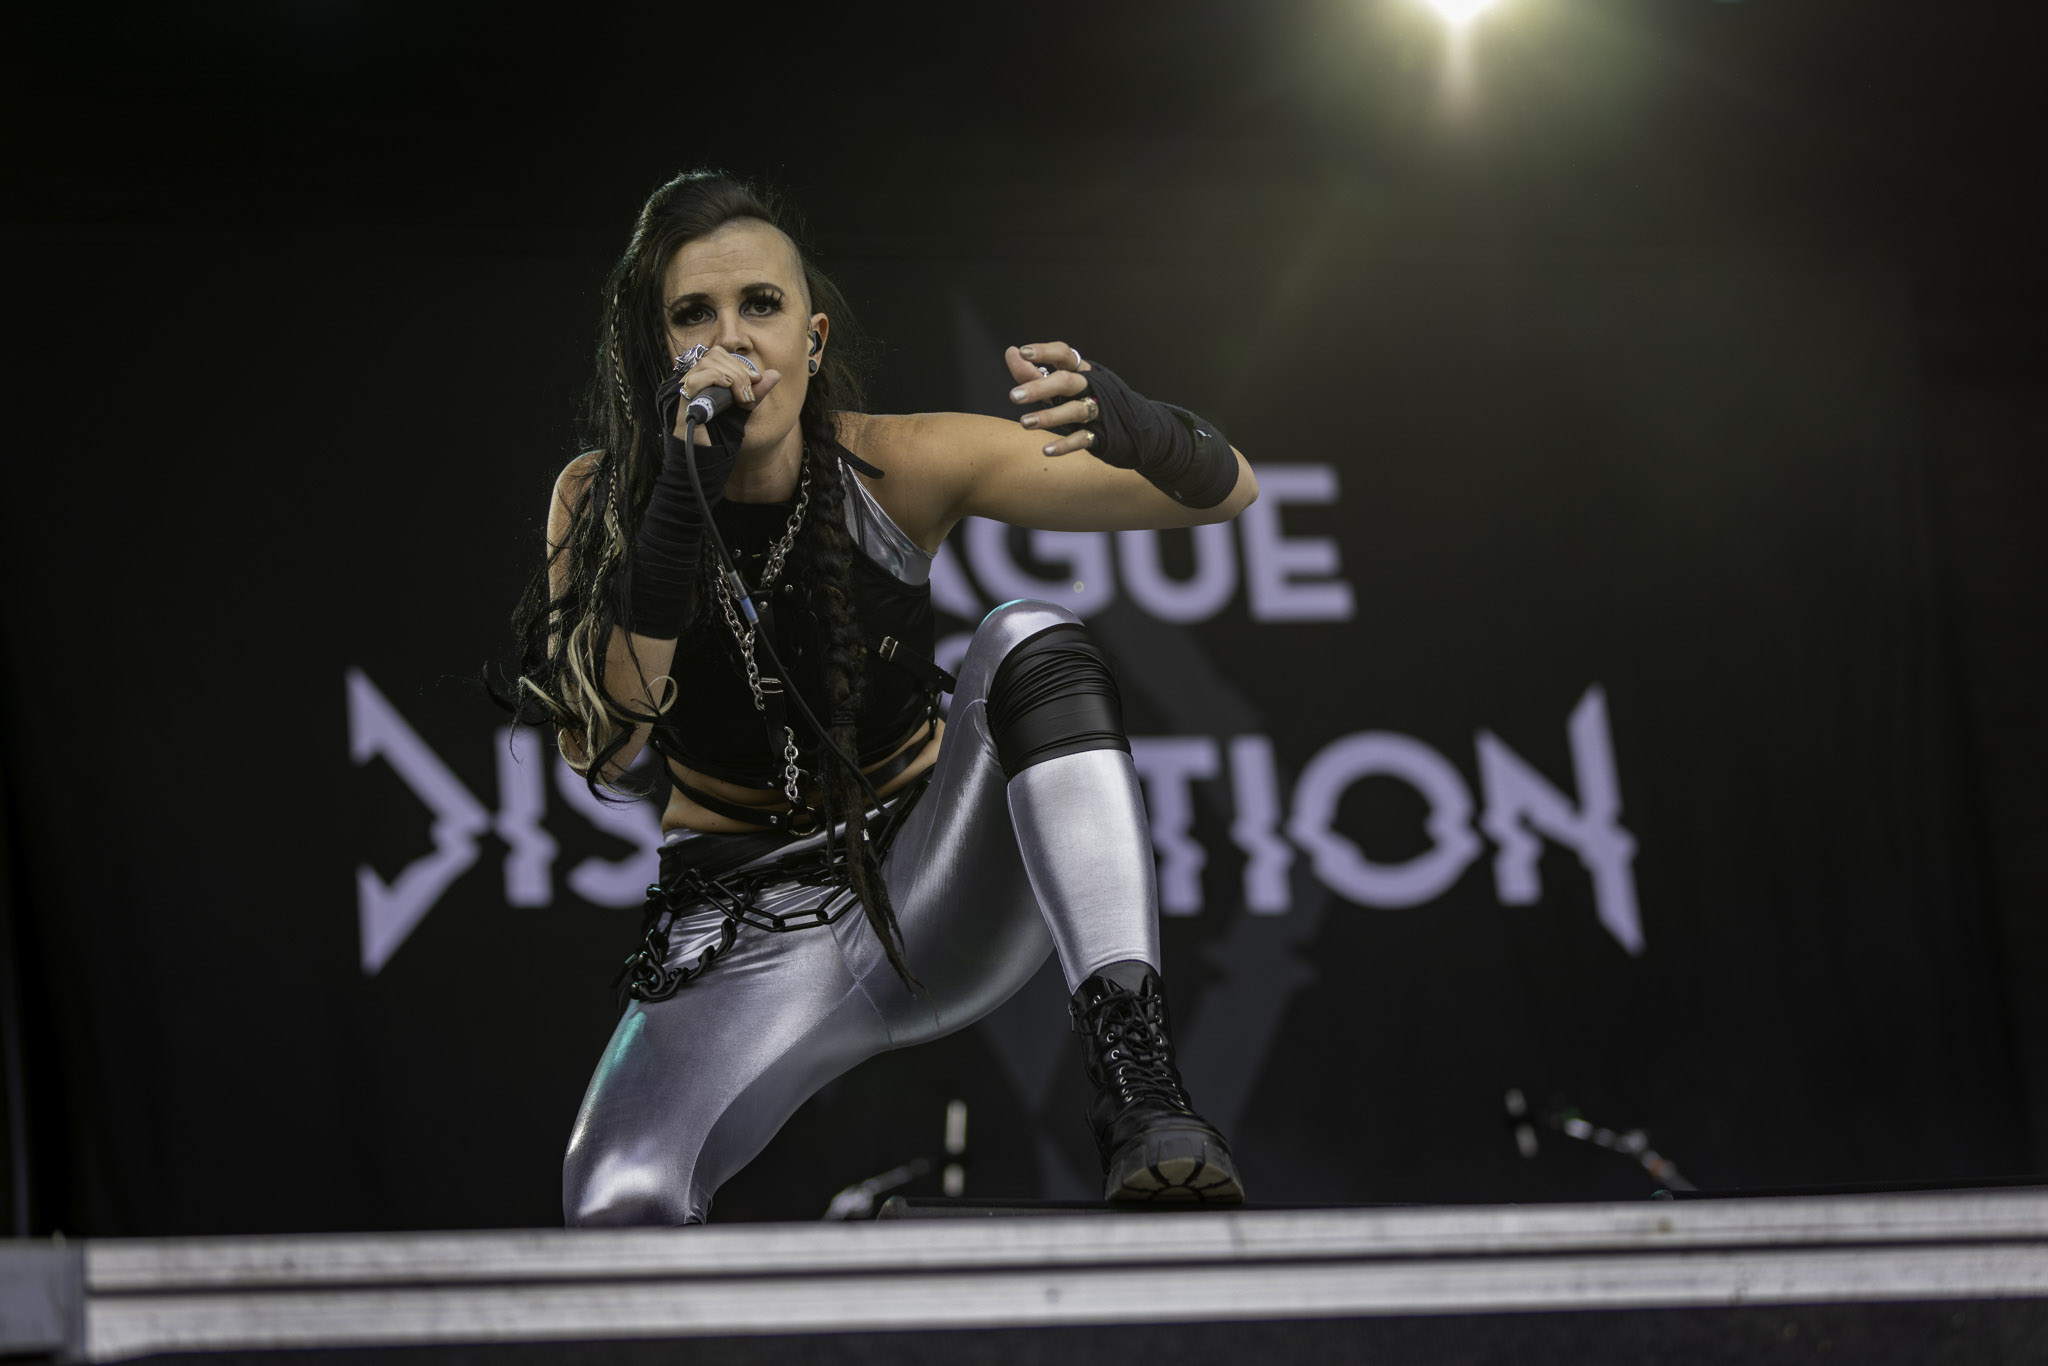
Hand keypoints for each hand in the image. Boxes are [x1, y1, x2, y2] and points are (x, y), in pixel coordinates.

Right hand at [674, 346, 783, 445]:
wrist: (708, 452)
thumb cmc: (721, 430)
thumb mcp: (743, 407)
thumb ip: (757, 390)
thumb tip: (775, 374)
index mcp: (705, 376)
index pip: (719, 354)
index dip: (739, 363)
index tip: (755, 380)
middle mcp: (693, 378)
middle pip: (714, 355)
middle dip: (739, 371)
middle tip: (748, 394)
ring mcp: (685, 387)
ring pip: (708, 363)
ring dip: (732, 377)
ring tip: (741, 398)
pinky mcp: (682, 399)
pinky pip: (697, 379)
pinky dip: (717, 380)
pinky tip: (728, 393)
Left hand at [1005, 342, 1095, 456]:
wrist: (1127, 424)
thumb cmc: (1081, 397)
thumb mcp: (1058, 384)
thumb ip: (1033, 372)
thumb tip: (1011, 352)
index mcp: (1079, 370)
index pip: (1064, 355)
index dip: (1045, 352)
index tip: (1023, 352)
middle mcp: (1090, 386)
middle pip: (1067, 382)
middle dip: (1040, 388)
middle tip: (1014, 396)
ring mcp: (1097, 410)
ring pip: (1074, 410)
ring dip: (1049, 416)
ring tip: (1024, 422)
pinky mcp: (1101, 434)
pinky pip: (1082, 438)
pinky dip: (1065, 445)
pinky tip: (1046, 450)